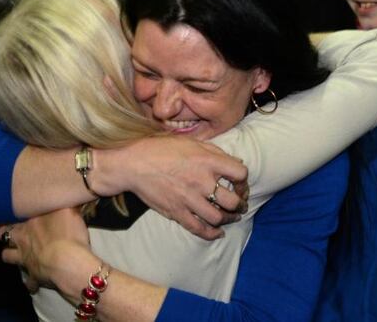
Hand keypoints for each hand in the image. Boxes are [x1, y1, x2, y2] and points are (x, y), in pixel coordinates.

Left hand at [0, 207, 89, 292]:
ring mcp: (25, 260)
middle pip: (4, 235)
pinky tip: (34, 282)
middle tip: (11, 231)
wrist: (68, 263)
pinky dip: (30, 282)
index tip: (14, 209)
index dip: (13, 213)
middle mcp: (22, 241)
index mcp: (28, 224)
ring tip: (17, 254)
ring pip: (8, 257)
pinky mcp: (34, 277)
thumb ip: (61, 203)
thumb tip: (60, 195)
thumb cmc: (67, 233)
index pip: (13, 215)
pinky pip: (29, 283)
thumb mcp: (67, 210)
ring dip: (11, 255)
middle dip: (5, 233)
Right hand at [99, 136, 248, 240]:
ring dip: (228, 219)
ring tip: (231, 217)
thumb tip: (235, 163)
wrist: (133, 163)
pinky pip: (199, 228)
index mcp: (207, 161)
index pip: (240, 173)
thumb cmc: (161, 148)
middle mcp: (201, 181)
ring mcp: (189, 199)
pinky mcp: (177, 212)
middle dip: (240, 204)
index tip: (239, 184)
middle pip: (232, 200)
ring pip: (218, 217)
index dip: (243, 180)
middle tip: (240, 205)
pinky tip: (217, 232)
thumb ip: (214, 152)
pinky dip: (211, 233)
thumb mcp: (190, 142)